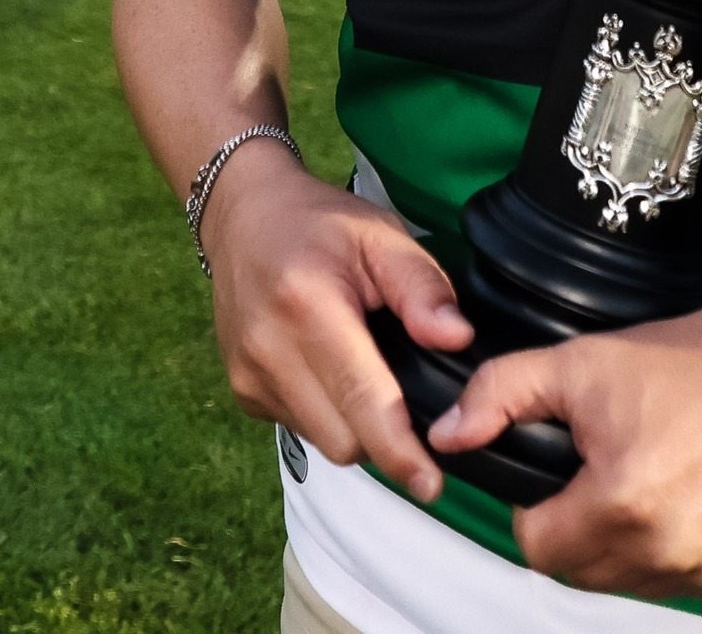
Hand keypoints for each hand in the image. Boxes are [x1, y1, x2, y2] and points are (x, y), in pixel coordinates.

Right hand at [203, 150, 472, 503]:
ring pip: (324, 440)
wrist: (245, 218)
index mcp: (307, 307)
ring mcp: (248, 378)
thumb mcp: (382, 234)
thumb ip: (422, 286)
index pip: (360, 398)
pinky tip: (335, 368)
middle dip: (385, 434)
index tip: (431, 483)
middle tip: (414, 395)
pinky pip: (302, 427)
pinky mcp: (243, 394)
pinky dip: (329, 413)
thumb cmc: (321, 224)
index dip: (399, 448)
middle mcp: (268, 351)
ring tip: (371, 369)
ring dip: (357, 425)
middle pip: (344, 438)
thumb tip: (458, 339)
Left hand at [432, 302, 701, 600]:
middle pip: (583, 570)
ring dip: (629, 545)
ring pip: (632, 581)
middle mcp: (664, 552)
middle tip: (610, 469)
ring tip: (653, 479)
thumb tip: (446, 435)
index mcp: (618, 504)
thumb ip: (501, 394)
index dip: (539, 508)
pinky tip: (692, 498)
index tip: (566, 471)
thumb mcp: (581, 361)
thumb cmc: (680, 363)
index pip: (537, 546)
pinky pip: (685, 581)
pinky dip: (679, 551)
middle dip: (581, 527)